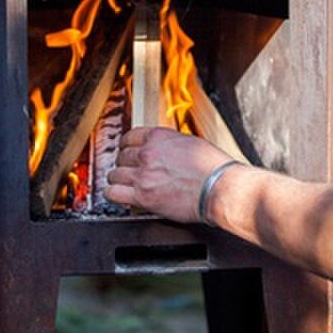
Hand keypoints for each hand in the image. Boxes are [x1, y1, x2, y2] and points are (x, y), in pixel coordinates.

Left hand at [105, 127, 236, 222]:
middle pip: (121, 156)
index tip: (128, 151)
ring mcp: (143, 175)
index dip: (127, 146)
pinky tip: (118, 195)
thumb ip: (170, 145)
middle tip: (130, 170)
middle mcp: (148, 153)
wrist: (220, 188)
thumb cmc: (213, 168)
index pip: (130, 136)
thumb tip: (164, 151)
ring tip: (123, 184)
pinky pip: (113, 193)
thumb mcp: (191, 143)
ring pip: (115, 175)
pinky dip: (113, 194)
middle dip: (125, 164)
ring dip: (118, 179)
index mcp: (159, 137)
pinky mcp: (143, 196)